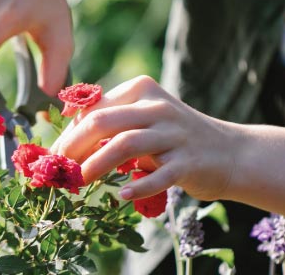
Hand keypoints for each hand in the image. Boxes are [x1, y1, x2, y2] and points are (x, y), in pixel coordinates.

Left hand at [51, 76, 238, 201]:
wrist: (230, 153)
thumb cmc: (175, 138)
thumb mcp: (146, 119)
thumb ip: (113, 123)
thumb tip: (66, 141)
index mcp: (143, 89)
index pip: (95, 107)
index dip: (69, 132)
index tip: (54, 156)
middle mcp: (159, 107)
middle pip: (103, 121)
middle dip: (74, 146)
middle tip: (59, 169)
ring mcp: (175, 134)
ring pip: (125, 144)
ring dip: (96, 165)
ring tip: (79, 182)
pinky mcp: (188, 161)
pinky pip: (158, 175)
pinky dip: (138, 186)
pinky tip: (122, 195)